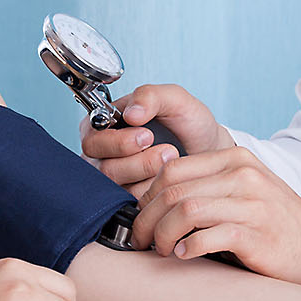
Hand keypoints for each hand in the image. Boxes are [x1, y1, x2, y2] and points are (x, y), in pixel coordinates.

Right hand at [80, 83, 232, 196]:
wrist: (208, 151)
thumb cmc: (187, 123)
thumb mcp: (174, 99)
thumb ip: (150, 96)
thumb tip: (130, 114)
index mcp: (102, 125)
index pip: (92, 140)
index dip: (118, 142)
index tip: (147, 136)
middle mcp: (102, 155)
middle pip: (104, 168)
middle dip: (138, 162)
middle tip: (167, 150)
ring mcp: (114, 180)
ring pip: (118, 188)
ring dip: (149, 175)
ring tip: (171, 159)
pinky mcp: (127, 200)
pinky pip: (131, 204)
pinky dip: (153, 192)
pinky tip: (168, 179)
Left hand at [132, 145, 300, 294]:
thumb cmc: (279, 223)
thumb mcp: (246, 189)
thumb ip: (210, 185)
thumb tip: (157, 199)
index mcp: (236, 158)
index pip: (172, 169)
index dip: (147, 196)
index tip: (142, 218)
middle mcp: (243, 174)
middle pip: (173, 189)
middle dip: (147, 218)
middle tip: (142, 240)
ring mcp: (252, 203)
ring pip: (185, 209)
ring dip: (163, 234)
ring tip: (162, 250)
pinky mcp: (257, 234)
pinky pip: (208, 235)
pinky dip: (189, 247)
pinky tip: (185, 256)